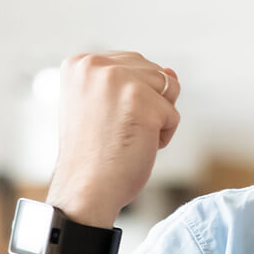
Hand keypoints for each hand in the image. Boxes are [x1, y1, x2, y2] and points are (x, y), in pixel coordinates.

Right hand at [47, 51, 181, 227]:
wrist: (85, 190)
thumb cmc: (94, 155)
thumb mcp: (104, 106)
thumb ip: (133, 82)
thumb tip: (172, 73)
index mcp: (80, 63)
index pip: (133, 64)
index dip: (132, 97)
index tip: (107, 121)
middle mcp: (96, 65)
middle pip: (154, 73)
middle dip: (148, 105)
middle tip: (117, 131)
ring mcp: (118, 80)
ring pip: (168, 89)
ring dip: (157, 118)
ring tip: (127, 137)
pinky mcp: (141, 101)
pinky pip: (173, 115)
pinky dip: (162, 137)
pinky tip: (136, 147)